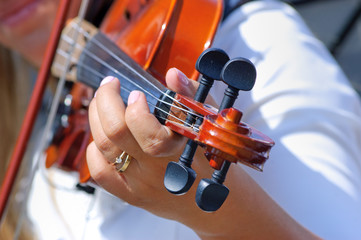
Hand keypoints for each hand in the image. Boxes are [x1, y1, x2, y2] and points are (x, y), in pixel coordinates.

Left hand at [86, 68, 318, 238]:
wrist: (215, 203)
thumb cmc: (214, 161)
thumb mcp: (210, 125)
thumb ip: (191, 97)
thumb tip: (172, 75)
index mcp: (180, 153)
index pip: (148, 134)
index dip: (136, 109)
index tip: (136, 93)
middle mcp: (157, 171)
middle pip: (115, 135)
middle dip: (105, 101)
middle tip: (110, 84)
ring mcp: (141, 185)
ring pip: (104, 149)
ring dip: (96, 118)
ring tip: (102, 102)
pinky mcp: (131, 195)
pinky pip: (100, 173)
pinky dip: (94, 150)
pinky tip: (102, 136)